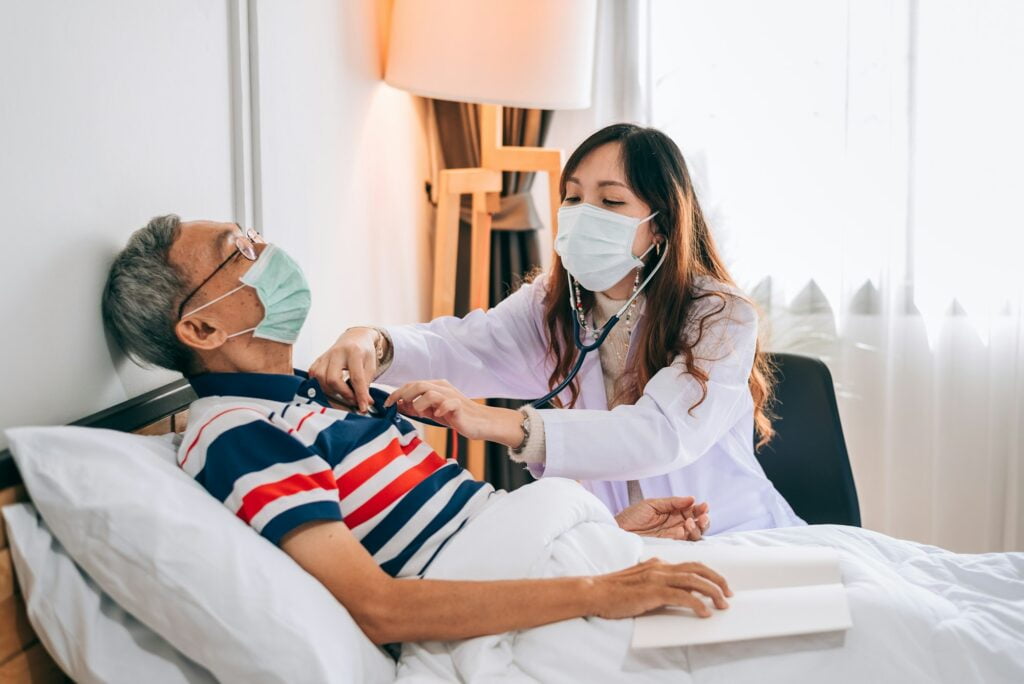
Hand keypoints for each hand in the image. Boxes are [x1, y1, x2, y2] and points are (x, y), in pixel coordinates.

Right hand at [309, 327, 382, 412]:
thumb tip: (364, 404)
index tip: (363, 408)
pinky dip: (322, 387)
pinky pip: (314, 378)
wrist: (354, 338)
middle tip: (354, 401)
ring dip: (332, 393)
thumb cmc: (363, 353)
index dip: (359, 395)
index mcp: (353, 352)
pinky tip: (332, 390)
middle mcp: (336, 353)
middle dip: (343, 395)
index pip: (356, 377)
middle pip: (333, 379)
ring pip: (321, 380)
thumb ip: (366, 384)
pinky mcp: (317, 361)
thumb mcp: (371, 366)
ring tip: (344, 396)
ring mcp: (324, 357)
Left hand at [384, 380, 524, 445]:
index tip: (387, 404)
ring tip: (420, 413)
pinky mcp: (459, 405)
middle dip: (403, 395)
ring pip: (429, 391)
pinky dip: (439, 409)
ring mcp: (451, 395)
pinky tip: (437, 416)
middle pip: (418, 384)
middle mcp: (442, 387)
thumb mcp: (432, 412)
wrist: (481, 422)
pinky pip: (447, 403)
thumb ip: (417, 407)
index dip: (398, 392)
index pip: (412, 384)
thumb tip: (399, 405)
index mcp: (436, 386)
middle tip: (395, 406)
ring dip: (420, 403)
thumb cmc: (456, 417)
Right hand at [589, 558, 730, 618]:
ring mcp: (657, 577)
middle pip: (698, 568)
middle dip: (717, 579)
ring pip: (694, 580)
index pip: (690, 564)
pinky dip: (697, 603)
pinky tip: (704, 612)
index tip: (720, 585)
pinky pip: (682, 596)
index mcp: (658, 563)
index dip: (708, 573)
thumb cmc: (614, 590)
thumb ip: (658, 582)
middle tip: (728, 593)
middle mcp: (660, 566)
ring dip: (713, 592)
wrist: (595, 591)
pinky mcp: (653, 591)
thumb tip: (679, 593)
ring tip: (722, 604)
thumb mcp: (640, 580)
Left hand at [615, 497, 709, 540]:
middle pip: (698, 523)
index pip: (692, 510)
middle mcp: (676, 524)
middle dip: (704, 519)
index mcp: (673, 512)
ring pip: (695, 533)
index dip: (700, 508)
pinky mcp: (670, 545)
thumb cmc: (631, 516)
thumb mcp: (652, 504)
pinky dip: (690, 535)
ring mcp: (674, 536)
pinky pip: (686, 543)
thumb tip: (692, 498)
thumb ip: (672, 502)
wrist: (618, 531)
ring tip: (691, 521)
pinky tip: (686, 528)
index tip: (704, 505)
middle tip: (703, 515)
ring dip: (698, 527)